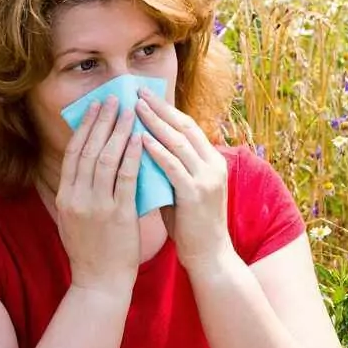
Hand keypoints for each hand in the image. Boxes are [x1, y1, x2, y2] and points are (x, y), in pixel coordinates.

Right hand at [55, 95, 142, 296]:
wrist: (99, 282)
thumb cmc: (90, 250)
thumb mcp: (72, 219)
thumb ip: (77, 193)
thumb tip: (86, 164)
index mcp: (65, 197)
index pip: (74, 153)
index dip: (85, 127)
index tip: (96, 107)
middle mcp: (77, 198)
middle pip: (89, 150)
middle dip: (102, 122)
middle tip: (113, 100)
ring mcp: (97, 206)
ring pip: (106, 159)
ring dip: (118, 132)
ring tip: (129, 112)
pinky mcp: (118, 215)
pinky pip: (126, 179)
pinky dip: (133, 156)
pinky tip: (140, 139)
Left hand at [135, 87, 234, 271]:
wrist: (209, 256)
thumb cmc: (189, 224)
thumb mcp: (180, 189)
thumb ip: (167, 169)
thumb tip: (140, 149)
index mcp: (211, 161)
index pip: (187, 126)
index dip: (166, 109)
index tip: (144, 95)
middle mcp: (212, 164)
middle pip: (184, 127)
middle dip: (159, 108)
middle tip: (136, 92)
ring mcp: (206, 178)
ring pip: (179, 142)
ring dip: (155, 123)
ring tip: (134, 108)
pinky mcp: (196, 194)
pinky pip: (174, 167)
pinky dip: (157, 151)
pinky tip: (140, 140)